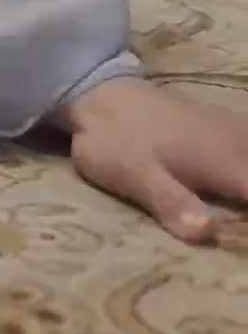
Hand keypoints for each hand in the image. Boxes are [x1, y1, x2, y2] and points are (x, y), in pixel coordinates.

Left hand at [52, 76, 247, 240]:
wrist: (100, 92)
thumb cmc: (115, 140)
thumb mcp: (136, 177)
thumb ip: (172, 203)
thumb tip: (207, 233)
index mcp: (226, 164)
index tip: (243, 242)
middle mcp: (239, 146)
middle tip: (240, 229)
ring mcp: (234, 131)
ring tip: (238, 205)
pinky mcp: (223, 125)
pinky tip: (238, 175)